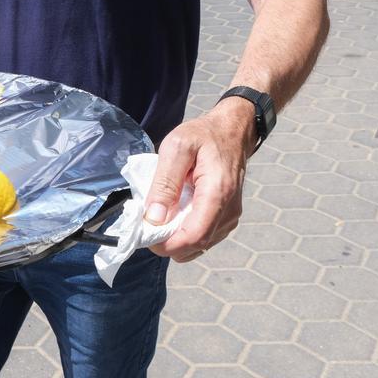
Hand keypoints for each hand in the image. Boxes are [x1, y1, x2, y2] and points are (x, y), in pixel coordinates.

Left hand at [143, 98, 255, 261]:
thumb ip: (164, 183)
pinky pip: (204, 237)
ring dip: (176, 239)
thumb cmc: (203, 135)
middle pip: (196, 246)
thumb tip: (154, 218)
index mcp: (218, 193)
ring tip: (161, 216)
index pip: (194, 236)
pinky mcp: (227, 218)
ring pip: (199, 246)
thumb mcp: (176, 148)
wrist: (231, 131)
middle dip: (168, 244)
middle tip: (148, 225)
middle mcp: (229, 211)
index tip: (145, 235)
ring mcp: (230, 217)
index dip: (167, 245)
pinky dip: (185, 233)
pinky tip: (174, 215)